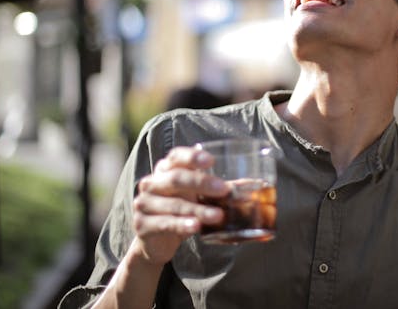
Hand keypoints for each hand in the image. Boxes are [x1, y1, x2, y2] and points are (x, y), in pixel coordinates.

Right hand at [131, 144, 229, 265]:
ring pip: (173, 204)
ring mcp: (144, 204)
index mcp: (164, 170)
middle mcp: (151, 183)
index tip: (211, 161)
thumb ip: (219, 189)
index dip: (192, 157)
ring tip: (218, 215)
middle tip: (223, 190)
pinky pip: (165, 223)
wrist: (153, 242)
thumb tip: (255, 185)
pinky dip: (182, 225)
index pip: (176, 156)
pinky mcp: (142, 225)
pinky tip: (195, 227)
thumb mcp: (196, 197)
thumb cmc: (180, 211)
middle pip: (176, 178)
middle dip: (201, 183)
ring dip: (198, 209)